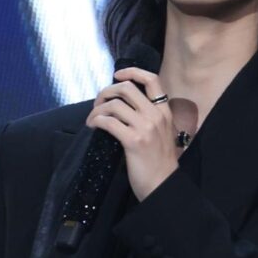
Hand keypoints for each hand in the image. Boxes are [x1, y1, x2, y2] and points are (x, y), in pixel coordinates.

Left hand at [86, 67, 178, 201]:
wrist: (163, 185)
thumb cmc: (160, 163)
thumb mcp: (162, 134)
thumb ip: (150, 118)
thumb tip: (124, 106)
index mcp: (165, 112)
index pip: (152, 80)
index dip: (132, 72)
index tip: (117, 75)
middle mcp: (156, 116)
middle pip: (126, 88)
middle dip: (107, 91)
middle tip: (98, 103)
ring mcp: (146, 127)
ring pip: (114, 104)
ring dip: (97, 110)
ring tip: (93, 120)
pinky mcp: (134, 141)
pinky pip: (108, 121)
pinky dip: (96, 121)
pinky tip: (93, 127)